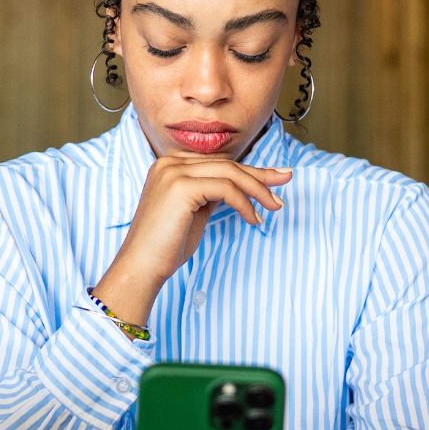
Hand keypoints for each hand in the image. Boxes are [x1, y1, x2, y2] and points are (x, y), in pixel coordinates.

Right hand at [94, 155, 291, 322]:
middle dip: (260, 174)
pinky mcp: (181, 186)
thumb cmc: (166, 247)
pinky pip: (225, 189)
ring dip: (258, 190)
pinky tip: (253, 219)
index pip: (218, 163)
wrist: (142, 267)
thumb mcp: (194, 211)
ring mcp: (173, 172)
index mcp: (170, 165)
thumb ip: (211, 193)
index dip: (249, 170)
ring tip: (275, 206)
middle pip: (226, 164)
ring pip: (229, 173)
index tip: (276, 177)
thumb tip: (240, 188)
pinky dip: (245, 204)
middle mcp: (169, 163)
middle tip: (287, 180)